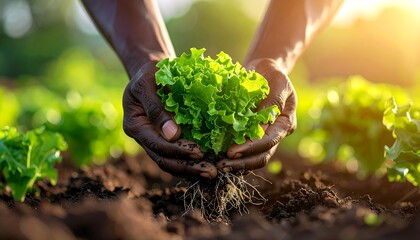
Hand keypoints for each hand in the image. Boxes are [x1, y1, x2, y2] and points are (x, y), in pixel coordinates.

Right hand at [122, 61, 216, 178]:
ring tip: (212, 173)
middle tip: (211, 172)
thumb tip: (172, 135)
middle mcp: (144, 137)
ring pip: (170, 162)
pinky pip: (177, 156)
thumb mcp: (149, 84)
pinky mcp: (166, 139)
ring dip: (191, 170)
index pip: (156, 145)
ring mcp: (154, 140)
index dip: (177, 151)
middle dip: (187, 167)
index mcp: (135, 125)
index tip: (199, 152)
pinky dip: (191, 163)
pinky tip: (207, 165)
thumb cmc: (150, 73)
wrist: (152, 70)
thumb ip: (157, 108)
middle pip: (164, 160)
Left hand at [216, 58, 296, 172]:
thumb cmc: (272, 75)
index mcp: (284, 123)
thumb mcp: (278, 82)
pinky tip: (219, 159)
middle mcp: (276, 134)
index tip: (231, 152)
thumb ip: (273, 102)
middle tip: (222, 165)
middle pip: (261, 156)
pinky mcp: (252, 136)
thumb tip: (262, 124)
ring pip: (253, 158)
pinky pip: (245, 152)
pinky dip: (234, 158)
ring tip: (219, 166)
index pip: (268, 141)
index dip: (250, 148)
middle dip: (242, 163)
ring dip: (237, 165)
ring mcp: (264, 137)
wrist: (264, 71)